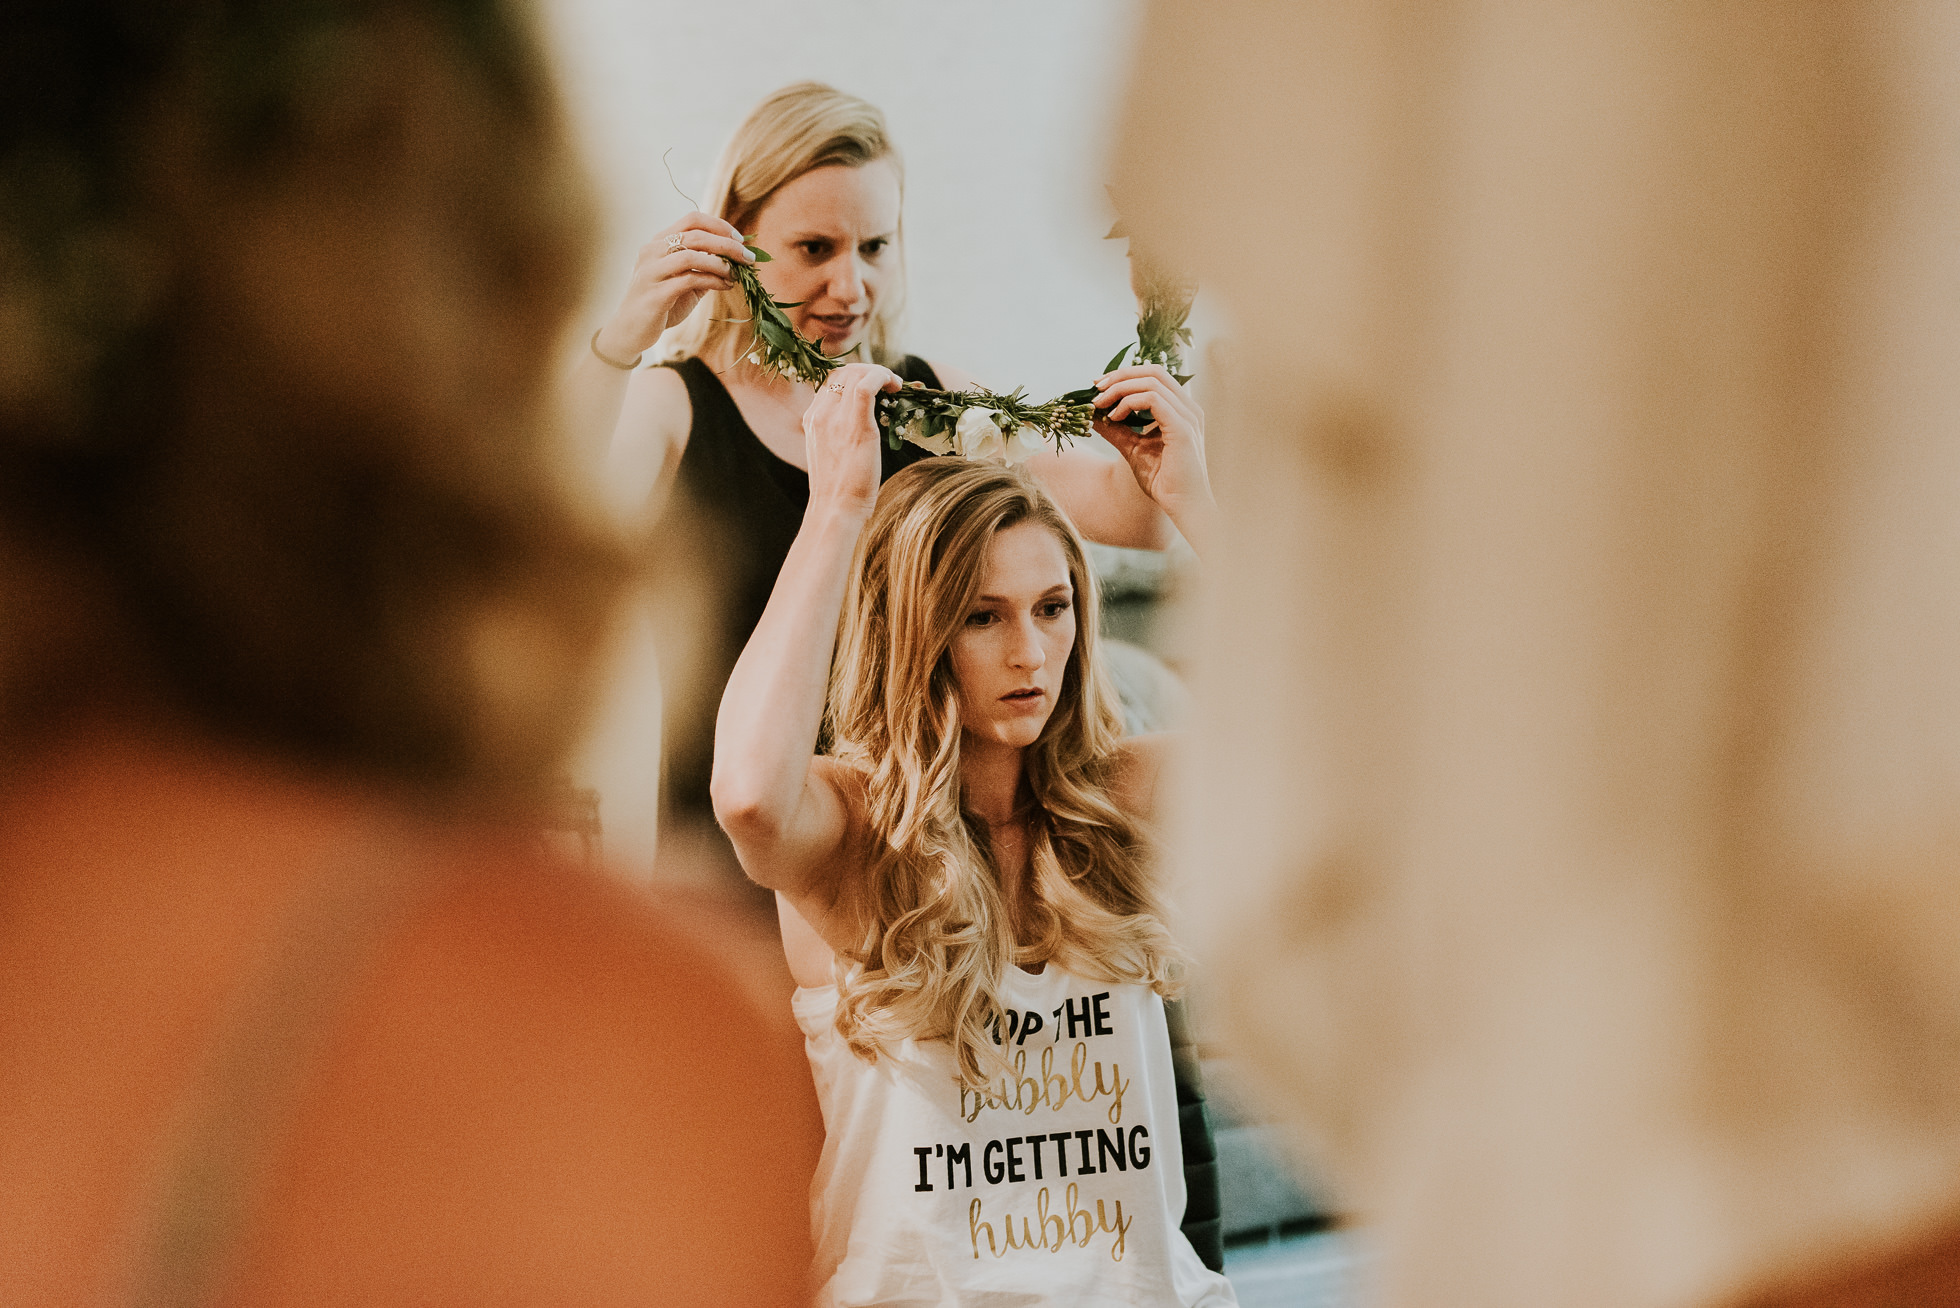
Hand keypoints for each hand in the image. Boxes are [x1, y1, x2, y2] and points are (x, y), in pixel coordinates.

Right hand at [593, 212, 753, 362]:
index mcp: (659, 242)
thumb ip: (705, 268)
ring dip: (721, 263)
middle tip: (749, 257)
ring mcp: (651, 271)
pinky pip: (689, 280)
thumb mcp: (685, 282)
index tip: (740, 239)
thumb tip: (737, 260)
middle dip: (727, 245)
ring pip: (691, 255)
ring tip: (736, 274)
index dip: (719, 225)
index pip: (692, 219)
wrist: (631, 331)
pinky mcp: (655, 293)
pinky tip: (726, 286)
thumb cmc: (661, 304)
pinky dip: (713, 281)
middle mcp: (652, 251)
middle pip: (695, 235)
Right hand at [802, 364, 899, 513]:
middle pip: (843, 372)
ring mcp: (836, 418)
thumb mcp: (831, 455)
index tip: (875, 387)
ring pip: (855, 374)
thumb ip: (837, 435)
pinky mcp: (857, 426)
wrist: (836, 509)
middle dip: (869, 371)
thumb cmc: (838, 490)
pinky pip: (866, 387)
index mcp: (813, 419)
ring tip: (895, 386)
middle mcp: (821, 414)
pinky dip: (882, 377)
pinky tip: (896, 387)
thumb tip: (856, 429)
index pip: (831, 381)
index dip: (856, 377)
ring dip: (880, 373)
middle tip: (889, 384)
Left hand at [1093, 364, 1213, 520]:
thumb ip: (1116, 430)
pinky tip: (1115, 417)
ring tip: (1100, 405)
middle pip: (1153, 372)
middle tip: (1095, 388)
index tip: (1099, 386)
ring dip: (1120, 389)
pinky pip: (1153, 400)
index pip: (1154, 376)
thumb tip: (1093, 415)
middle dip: (1119, 375)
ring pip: (1151, 382)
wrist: (1183, 506)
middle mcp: (1188, 408)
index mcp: (1181, 409)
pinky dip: (1129, 403)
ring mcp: (1188, 416)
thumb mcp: (1133, 448)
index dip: (1125, 375)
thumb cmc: (1164, 481)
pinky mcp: (1182, 428)